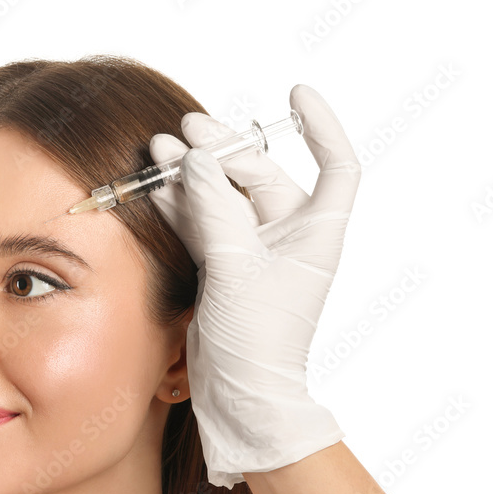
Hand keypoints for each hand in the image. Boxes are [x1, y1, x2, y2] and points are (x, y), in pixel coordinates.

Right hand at [148, 85, 360, 488]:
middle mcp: (288, 237)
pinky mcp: (224, 268)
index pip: (335, 166)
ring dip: (193, 175)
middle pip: (259, 175)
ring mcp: (253, 252)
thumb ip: (215, 210)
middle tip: (185, 132)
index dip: (321, 127)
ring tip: (159, 150)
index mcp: (315, 234)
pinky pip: (203, 223)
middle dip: (222, 151)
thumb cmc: (258, 342)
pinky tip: (157, 186)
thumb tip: (196, 159)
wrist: (241, 396)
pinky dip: (181, 204)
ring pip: (224, 197)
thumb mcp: (237, 269)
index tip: (296, 97)